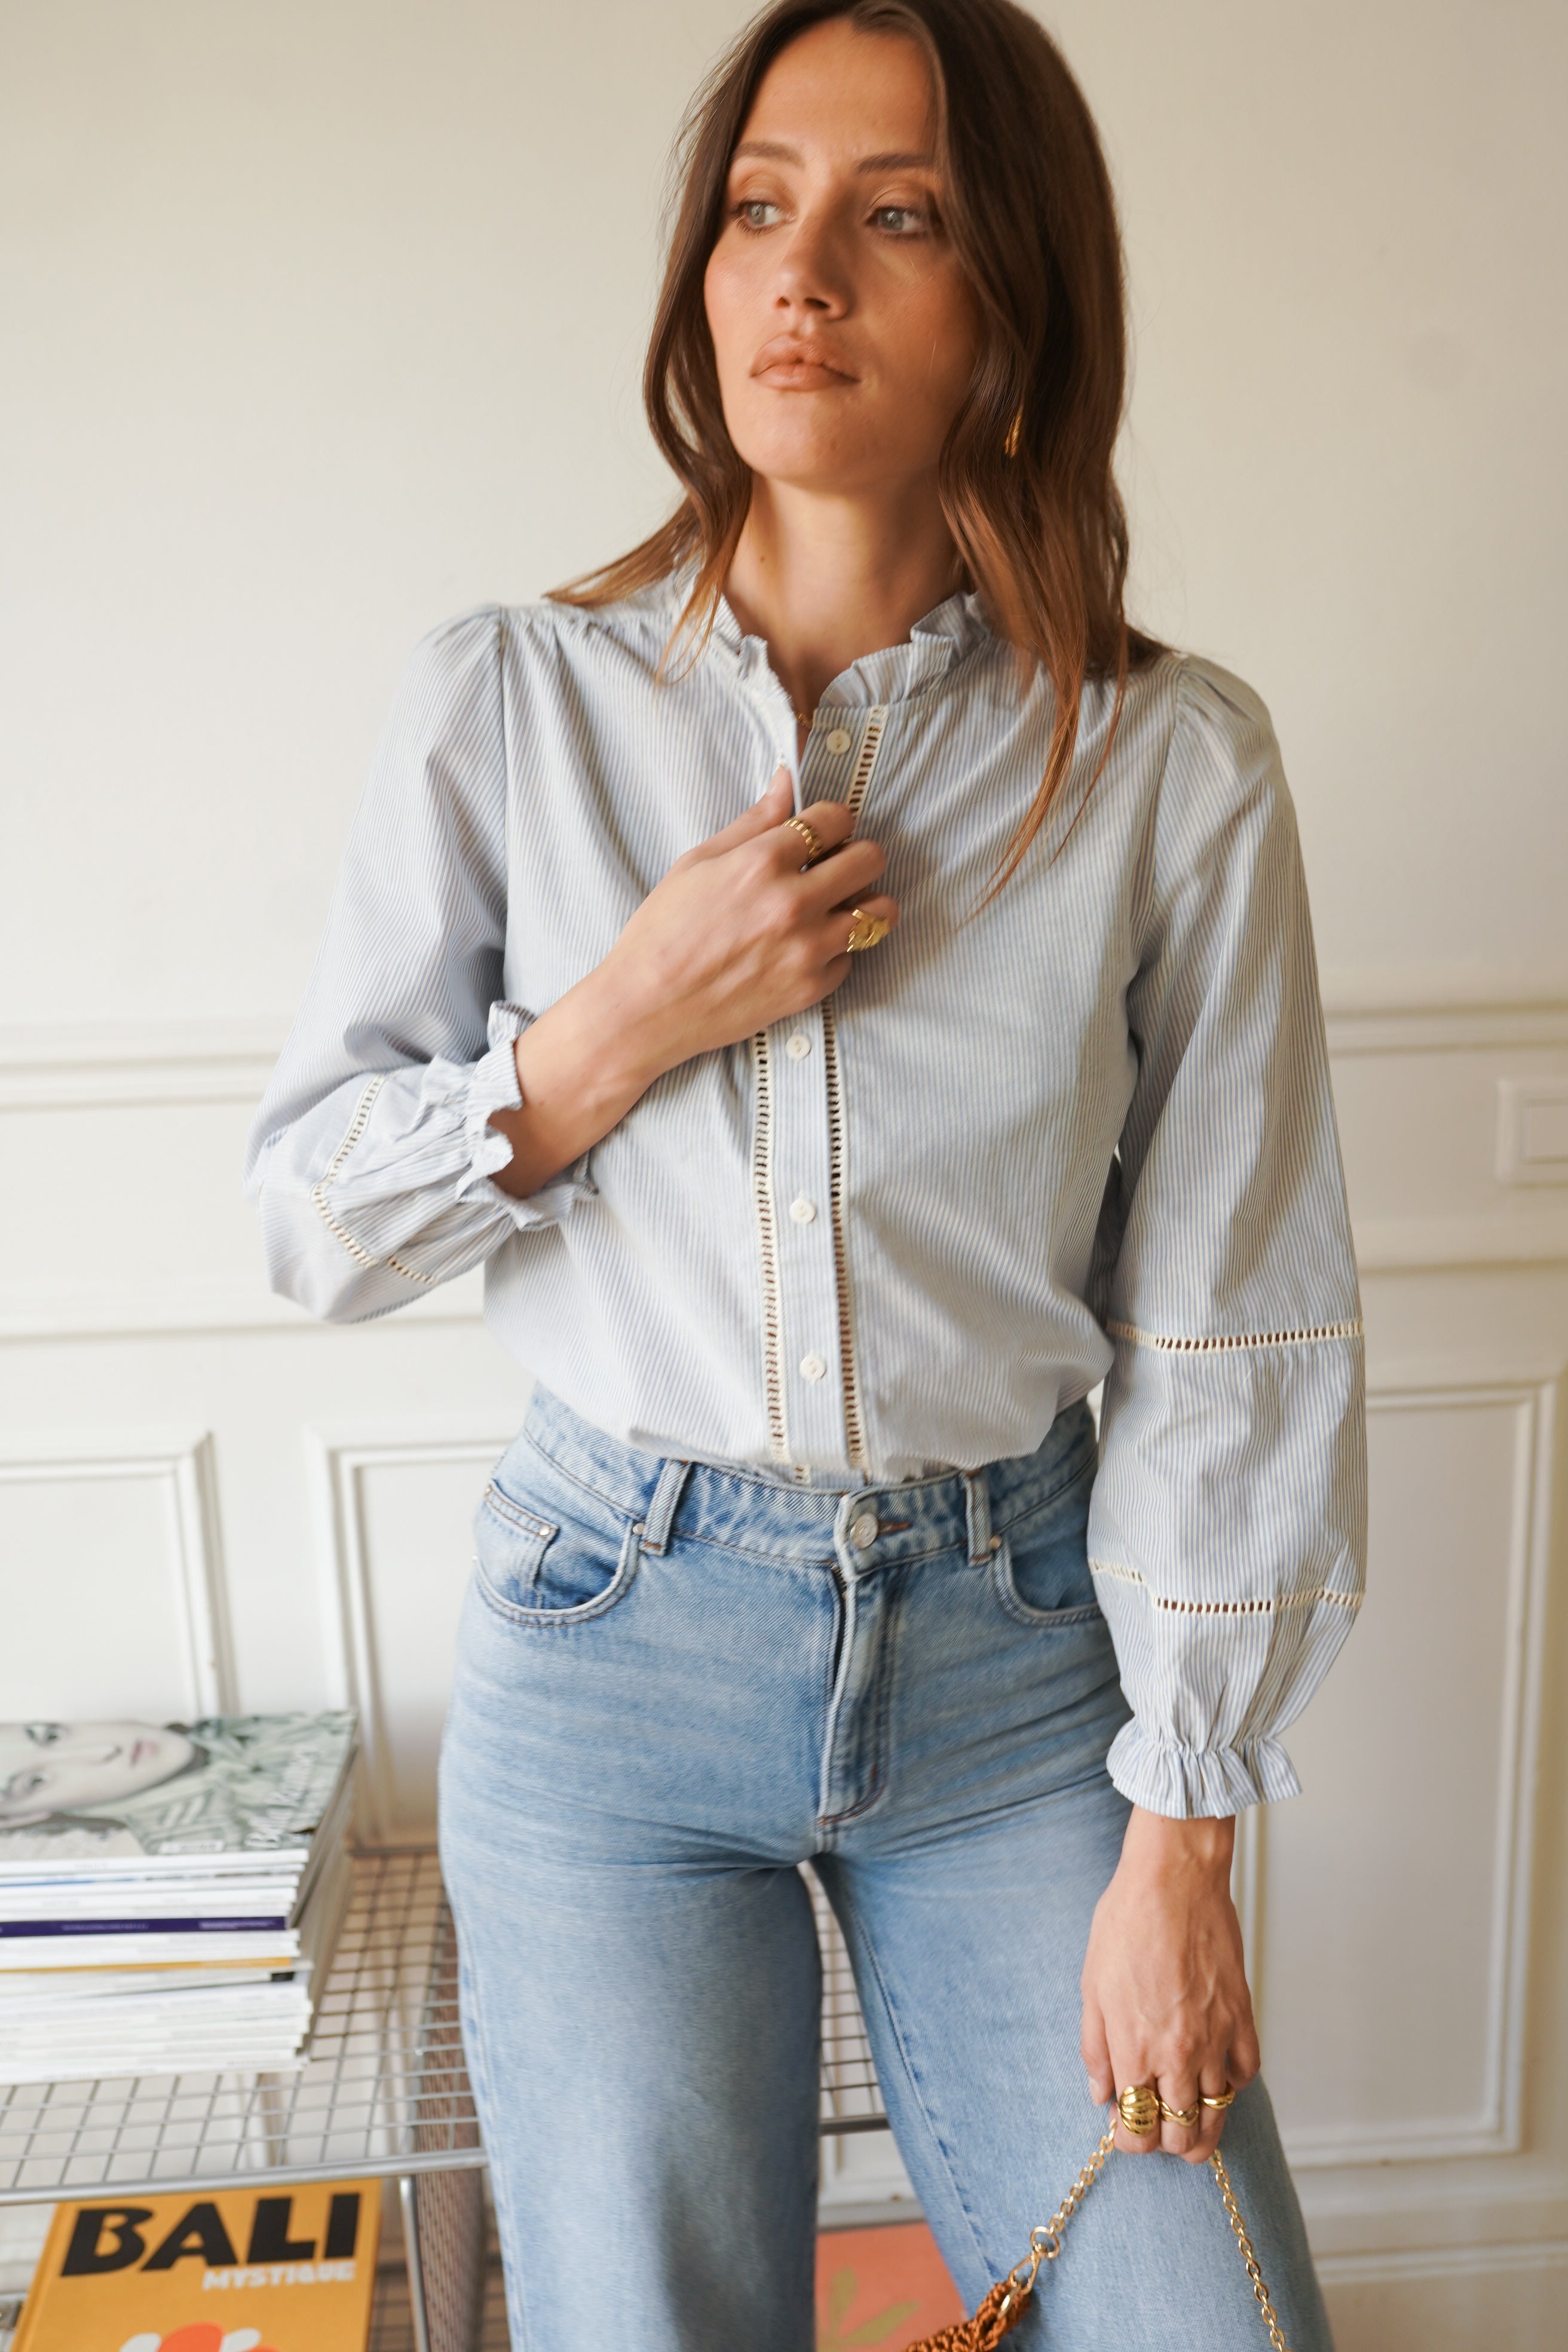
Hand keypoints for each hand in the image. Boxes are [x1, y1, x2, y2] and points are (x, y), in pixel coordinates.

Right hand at [489, 767, 896, 1197]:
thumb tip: (787, 781)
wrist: (647, 1008)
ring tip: (835, 908)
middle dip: (856, 855)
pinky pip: (852, 958)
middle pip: (870, 859)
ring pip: (880, 912)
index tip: (822, 831)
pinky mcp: (812, 988)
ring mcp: (808, 948)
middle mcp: (794, 902)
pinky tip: (803, 949)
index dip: (831, 820)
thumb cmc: (662, 933)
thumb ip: (752, 822)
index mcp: (762, 862)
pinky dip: (835, 951)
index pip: (835, 818)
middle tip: (835, 866)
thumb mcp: (698, 863)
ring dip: (863, 903)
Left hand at [1079, 1808, 1259, 2162]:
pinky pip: (1247, 2073)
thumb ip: (1096, 2048)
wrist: (1174, 1879)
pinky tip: (1218, 2075)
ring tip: (1191, 2125)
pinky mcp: (1242, 2017)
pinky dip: (1233, 2084)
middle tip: (1158, 2127)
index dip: (1130, 2140)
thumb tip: (1102, 2094)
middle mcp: (1179, 2054)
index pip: (1137, 2129)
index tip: (1125, 2128)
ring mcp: (1216, 2038)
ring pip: (1218, 2113)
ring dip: (1202, 2126)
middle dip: (1166, 2142)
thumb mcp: (1092, 1986)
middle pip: (1181, 2134)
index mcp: (1135, 2049)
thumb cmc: (1126, 1923)